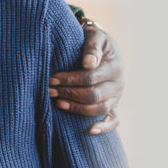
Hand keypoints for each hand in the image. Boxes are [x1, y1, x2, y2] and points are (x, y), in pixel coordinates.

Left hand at [48, 16, 122, 133]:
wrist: (102, 47)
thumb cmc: (93, 40)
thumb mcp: (95, 36)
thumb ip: (92, 47)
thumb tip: (89, 63)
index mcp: (114, 66)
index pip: (90, 77)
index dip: (69, 79)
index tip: (51, 78)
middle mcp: (119, 83)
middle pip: (93, 94)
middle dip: (69, 93)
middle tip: (49, 91)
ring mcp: (117, 96)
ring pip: (99, 108)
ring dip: (77, 108)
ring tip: (58, 103)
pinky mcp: (114, 105)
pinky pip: (113, 120)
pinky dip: (104, 127)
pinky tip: (90, 130)